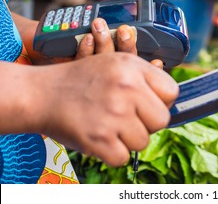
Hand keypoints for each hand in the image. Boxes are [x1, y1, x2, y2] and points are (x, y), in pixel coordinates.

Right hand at [30, 53, 177, 166]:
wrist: (43, 94)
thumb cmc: (83, 80)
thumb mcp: (116, 63)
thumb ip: (146, 77)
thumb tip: (171, 98)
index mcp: (133, 68)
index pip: (172, 92)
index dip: (161, 101)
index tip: (148, 105)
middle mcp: (126, 89)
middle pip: (162, 120)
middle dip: (147, 123)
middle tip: (128, 117)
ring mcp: (113, 115)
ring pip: (143, 141)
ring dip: (128, 138)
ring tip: (110, 125)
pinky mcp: (99, 139)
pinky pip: (123, 157)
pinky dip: (112, 152)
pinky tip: (102, 138)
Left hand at [49, 0, 139, 62]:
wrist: (60, 37)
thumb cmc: (91, 26)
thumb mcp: (108, 11)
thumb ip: (123, 0)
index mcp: (122, 49)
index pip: (133, 51)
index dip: (136, 48)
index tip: (131, 33)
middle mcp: (111, 60)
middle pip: (122, 59)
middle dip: (124, 44)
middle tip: (123, 29)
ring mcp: (95, 65)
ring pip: (104, 59)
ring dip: (103, 42)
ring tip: (98, 25)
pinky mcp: (78, 65)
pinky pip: (83, 61)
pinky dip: (85, 48)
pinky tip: (86, 37)